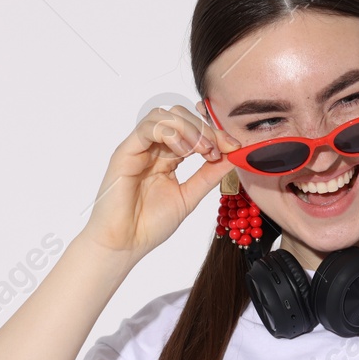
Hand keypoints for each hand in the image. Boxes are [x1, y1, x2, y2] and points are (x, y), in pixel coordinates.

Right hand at [80, 105, 236, 257]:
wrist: (124, 244)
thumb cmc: (149, 224)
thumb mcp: (189, 196)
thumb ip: (209, 175)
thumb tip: (234, 156)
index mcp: (167, 157)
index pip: (192, 129)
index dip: (215, 133)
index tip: (233, 147)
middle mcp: (152, 149)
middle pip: (179, 116)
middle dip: (204, 128)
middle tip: (217, 149)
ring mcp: (139, 149)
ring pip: (164, 115)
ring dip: (189, 128)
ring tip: (202, 151)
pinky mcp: (125, 152)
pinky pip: (148, 127)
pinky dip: (171, 133)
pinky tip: (183, 152)